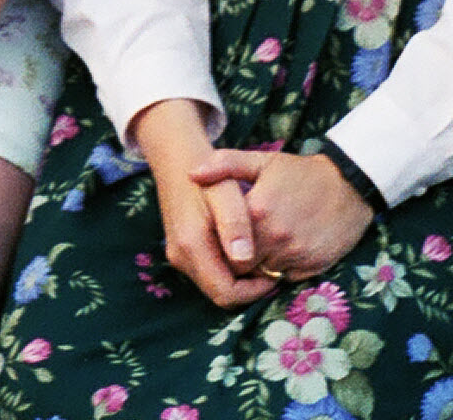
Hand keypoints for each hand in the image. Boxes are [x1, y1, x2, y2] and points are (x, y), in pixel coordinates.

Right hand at [132, 99, 278, 308]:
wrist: (177, 160)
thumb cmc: (208, 175)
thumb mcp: (226, 193)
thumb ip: (235, 224)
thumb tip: (244, 259)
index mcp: (191, 245)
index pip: (225, 293)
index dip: (254, 291)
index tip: (275, 274)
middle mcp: (180, 256)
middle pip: (219, 293)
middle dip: (248, 287)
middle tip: (272, 268)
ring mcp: (178, 255)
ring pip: (214, 284)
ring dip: (239, 279)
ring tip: (260, 256)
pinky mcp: (181, 250)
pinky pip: (208, 272)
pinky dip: (228, 269)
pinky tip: (243, 249)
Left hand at [190, 149, 375, 283]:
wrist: (350, 185)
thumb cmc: (301, 173)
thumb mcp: (262, 161)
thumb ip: (225, 165)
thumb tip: (191, 173)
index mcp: (256, 211)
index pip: (224, 244)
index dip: (222, 243)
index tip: (224, 235)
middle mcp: (275, 237)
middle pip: (242, 264)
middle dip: (239, 257)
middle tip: (244, 243)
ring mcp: (296, 254)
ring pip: (265, 274)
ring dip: (261, 265)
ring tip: (265, 245)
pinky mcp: (315, 266)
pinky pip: (288, 279)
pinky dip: (283, 270)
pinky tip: (286, 251)